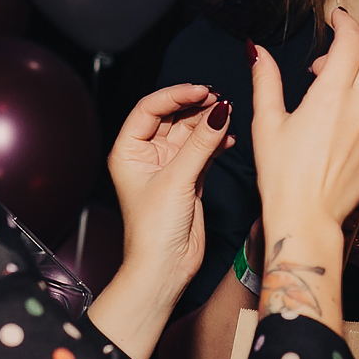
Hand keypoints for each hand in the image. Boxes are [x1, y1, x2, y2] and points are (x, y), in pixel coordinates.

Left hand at [106, 83, 230, 294]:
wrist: (164, 268)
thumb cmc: (153, 231)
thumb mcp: (177, 180)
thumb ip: (201, 144)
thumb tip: (220, 111)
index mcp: (129, 151)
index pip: (150, 109)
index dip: (176, 95)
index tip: (201, 90)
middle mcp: (147, 155)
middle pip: (172, 117)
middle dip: (196, 106)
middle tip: (220, 99)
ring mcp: (169, 167)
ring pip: (191, 132)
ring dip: (209, 123)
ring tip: (229, 114)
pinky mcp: (189, 179)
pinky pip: (204, 150)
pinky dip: (217, 142)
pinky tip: (229, 137)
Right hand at [253, 8, 358, 230]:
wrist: (308, 219)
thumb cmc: (282, 176)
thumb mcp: (267, 123)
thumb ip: (266, 81)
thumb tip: (258, 51)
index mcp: (331, 95)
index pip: (352, 41)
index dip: (345, 22)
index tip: (336, 17)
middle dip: (349, 50)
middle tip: (323, 64)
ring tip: (334, 92)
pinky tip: (343, 122)